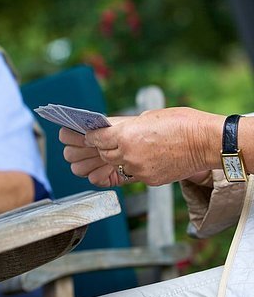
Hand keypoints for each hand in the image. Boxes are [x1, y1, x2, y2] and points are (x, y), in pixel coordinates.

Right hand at [59, 124, 128, 186]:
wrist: (145, 148)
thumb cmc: (130, 134)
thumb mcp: (114, 127)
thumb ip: (98, 131)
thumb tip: (87, 136)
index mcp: (83, 134)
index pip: (64, 136)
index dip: (71, 137)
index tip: (85, 137)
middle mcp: (83, 151)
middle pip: (68, 154)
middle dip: (83, 151)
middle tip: (97, 147)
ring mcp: (90, 165)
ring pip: (77, 168)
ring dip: (93, 163)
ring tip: (107, 157)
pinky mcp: (100, 178)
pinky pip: (93, 178)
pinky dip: (104, 173)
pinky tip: (113, 167)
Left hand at [84, 107, 222, 185]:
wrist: (206, 143)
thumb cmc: (181, 124)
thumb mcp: (148, 117)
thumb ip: (128, 126)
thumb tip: (115, 130)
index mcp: (125, 135)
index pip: (96, 139)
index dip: (92, 137)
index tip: (90, 136)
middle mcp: (128, 154)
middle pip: (104, 154)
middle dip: (104, 148)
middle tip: (107, 143)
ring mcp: (139, 169)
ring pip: (118, 165)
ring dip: (119, 158)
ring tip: (129, 150)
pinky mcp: (149, 180)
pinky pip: (134, 174)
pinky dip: (135, 167)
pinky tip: (145, 158)